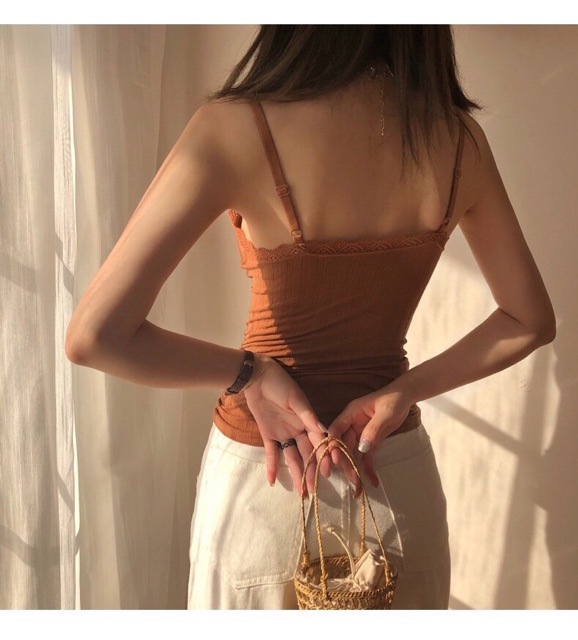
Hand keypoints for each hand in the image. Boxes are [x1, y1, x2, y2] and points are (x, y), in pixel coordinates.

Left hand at [242, 354, 328, 494]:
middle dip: (312, 471)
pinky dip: (272, 466)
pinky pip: (271, 453)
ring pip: (292, 457)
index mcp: (308, 421)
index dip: (324, 456)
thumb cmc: (280, 384)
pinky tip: (273, 481)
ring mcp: (283, 433)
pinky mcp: (268, 434)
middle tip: (314, 490)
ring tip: (301, 492)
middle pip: (307, 454)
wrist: (257, 377)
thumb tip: (324, 431)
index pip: (319, 442)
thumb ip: (308, 416)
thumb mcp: (296, 399)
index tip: (329, 472)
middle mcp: (298, 430)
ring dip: (297, 473)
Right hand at [326, 381, 413, 489]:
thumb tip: (362, 447)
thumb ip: (374, 429)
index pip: (336, 430)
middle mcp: (352, 425)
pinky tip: (372, 480)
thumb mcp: (385, 413)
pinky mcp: (370, 441)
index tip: (334, 460)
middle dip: (345, 462)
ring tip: (358, 486)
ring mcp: (360, 434)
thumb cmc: (393, 399)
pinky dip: (368, 468)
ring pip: (354, 454)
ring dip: (355, 469)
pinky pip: (367, 456)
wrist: (405, 398)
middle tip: (351, 479)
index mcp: (351, 413)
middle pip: (344, 445)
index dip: (333, 445)